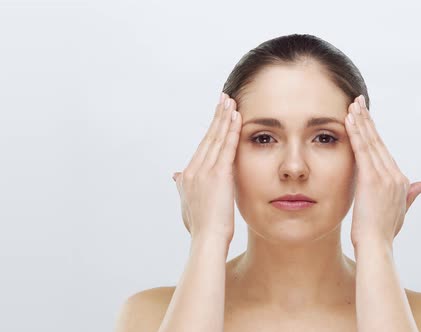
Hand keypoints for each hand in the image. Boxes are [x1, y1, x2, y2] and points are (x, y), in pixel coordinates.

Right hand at [172, 92, 240, 245]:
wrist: (206, 240)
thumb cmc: (201, 228)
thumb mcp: (188, 205)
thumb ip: (183, 188)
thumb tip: (176, 176)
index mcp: (188, 177)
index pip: (203, 147)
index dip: (211, 129)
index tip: (218, 115)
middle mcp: (194, 170)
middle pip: (208, 137)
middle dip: (217, 116)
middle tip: (224, 99)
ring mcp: (205, 172)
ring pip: (216, 138)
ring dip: (224, 118)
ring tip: (230, 101)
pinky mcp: (219, 175)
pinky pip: (226, 147)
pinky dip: (231, 130)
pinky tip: (237, 117)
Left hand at [345, 95, 420, 248]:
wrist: (377, 246)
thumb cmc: (383, 234)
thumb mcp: (400, 212)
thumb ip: (410, 196)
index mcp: (400, 181)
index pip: (383, 151)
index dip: (374, 133)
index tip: (366, 118)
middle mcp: (395, 175)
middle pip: (378, 141)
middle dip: (367, 120)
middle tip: (359, 102)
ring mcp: (385, 176)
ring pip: (370, 141)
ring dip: (361, 121)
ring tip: (353, 104)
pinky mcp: (372, 178)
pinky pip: (362, 150)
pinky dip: (356, 133)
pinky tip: (350, 119)